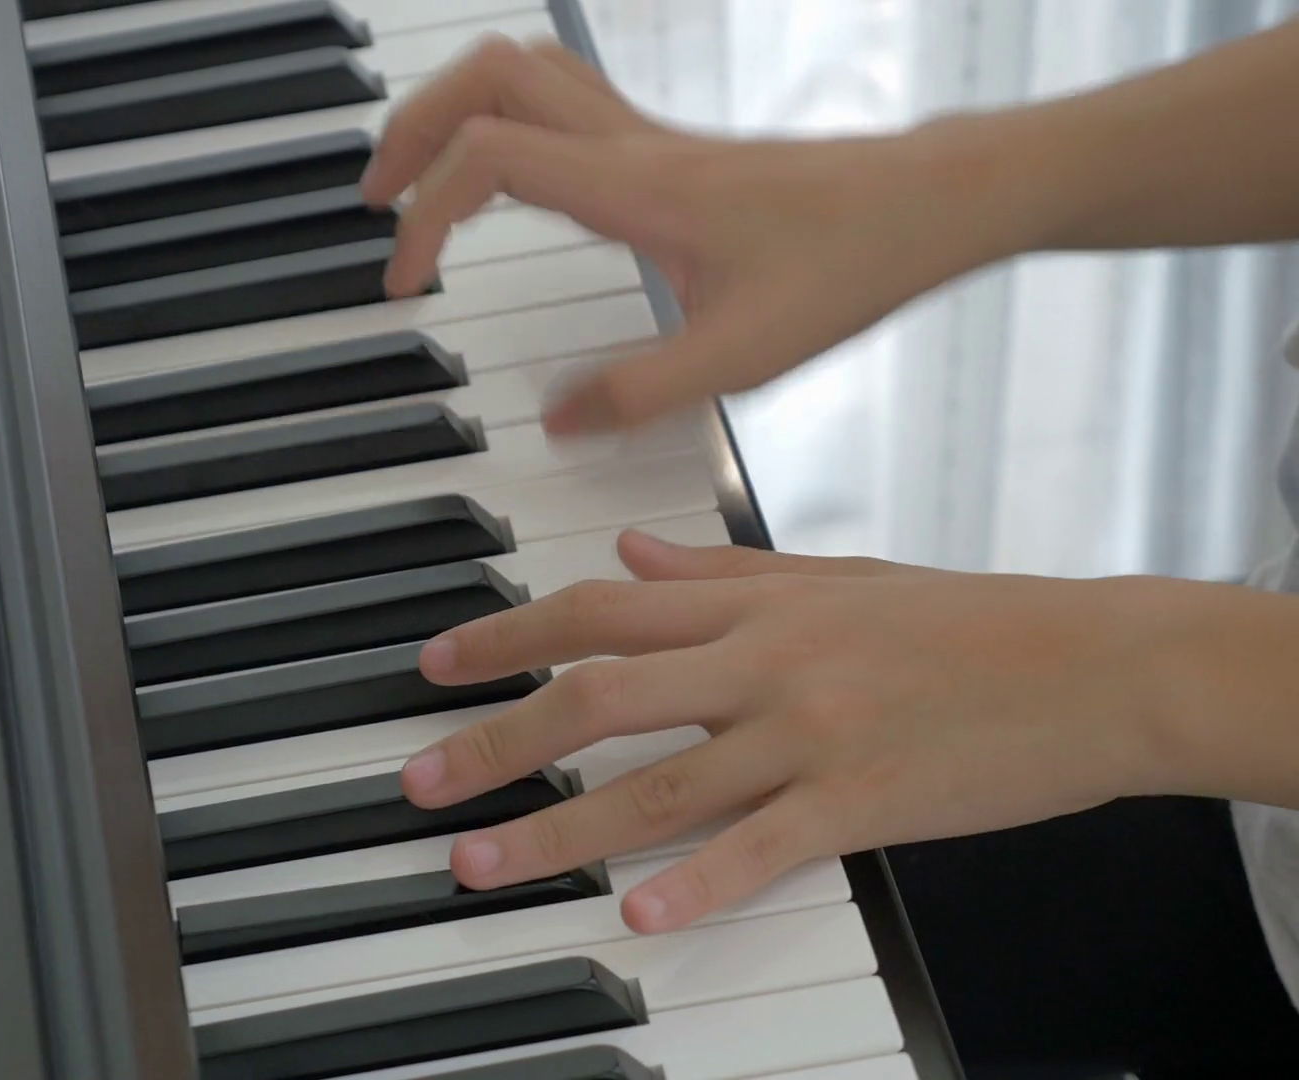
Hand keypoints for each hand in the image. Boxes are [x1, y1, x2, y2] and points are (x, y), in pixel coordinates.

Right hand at [360, 36, 1025, 434]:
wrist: (928, 205)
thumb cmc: (850, 263)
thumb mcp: (742, 357)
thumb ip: (636, 394)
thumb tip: (552, 422)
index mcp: (634, 188)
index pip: (486, 157)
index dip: (424, 216)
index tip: (409, 285)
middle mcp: (631, 145)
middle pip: (487, 78)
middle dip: (412, 130)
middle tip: (379, 201)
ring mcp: (648, 136)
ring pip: (523, 70)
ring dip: (454, 111)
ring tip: (417, 180)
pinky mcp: (666, 147)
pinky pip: (561, 98)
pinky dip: (504, 121)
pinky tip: (503, 183)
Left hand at [399, 530, 1186, 933]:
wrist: (1095, 664)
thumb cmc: (968, 621)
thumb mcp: (832, 575)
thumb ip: (717, 573)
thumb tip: (627, 555)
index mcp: (753, 606)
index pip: (596, 613)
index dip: (504, 636)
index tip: (435, 665)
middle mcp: (765, 662)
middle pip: (597, 698)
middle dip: (495, 741)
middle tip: (421, 783)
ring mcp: (811, 733)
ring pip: (658, 783)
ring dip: (558, 827)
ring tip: (482, 862)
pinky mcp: (865, 801)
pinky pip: (764, 847)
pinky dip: (697, 882)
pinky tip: (637, 917)